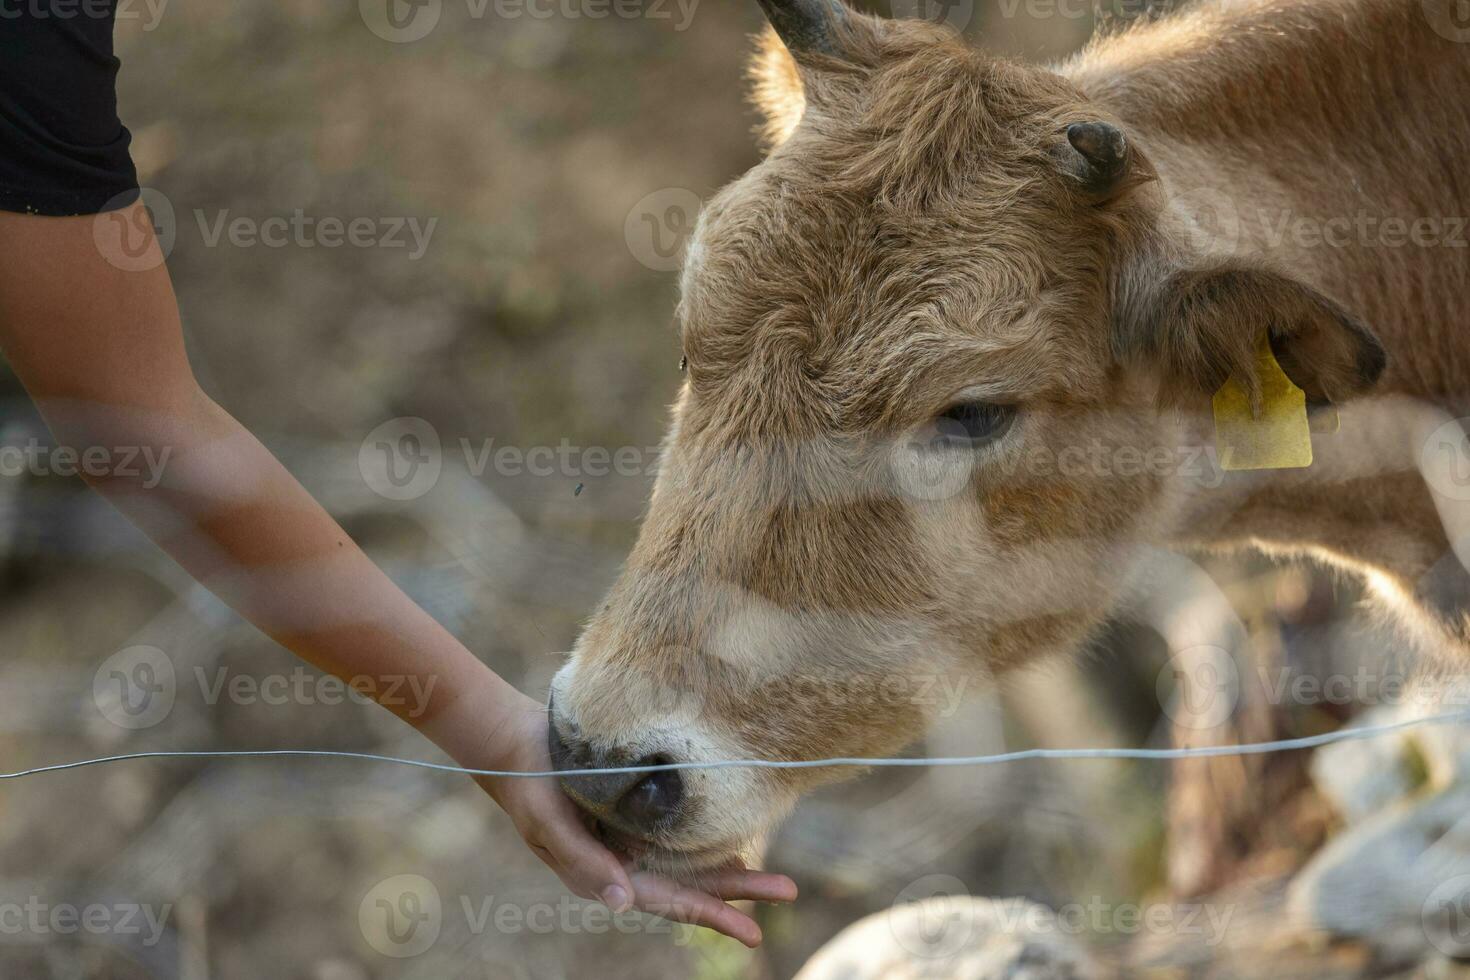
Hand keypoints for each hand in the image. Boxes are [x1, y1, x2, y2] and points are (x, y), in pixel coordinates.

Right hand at [463, 690, 796, 946]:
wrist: (515, 743)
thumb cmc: (529, 787)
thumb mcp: (548, 826)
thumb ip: (585, 863)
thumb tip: (624, 903)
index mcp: (608, 875)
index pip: (670, 901)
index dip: (713, 914)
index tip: (754, 933)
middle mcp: (626, 860)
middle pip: (692, 883)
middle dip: (739, 891)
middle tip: (788, 891)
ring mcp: (633, 834)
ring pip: (692, 859)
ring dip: (732, 866)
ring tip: (774, 877)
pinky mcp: (636, 806)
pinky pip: (681, 828)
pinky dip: (711, 835)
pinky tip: (739, 833)